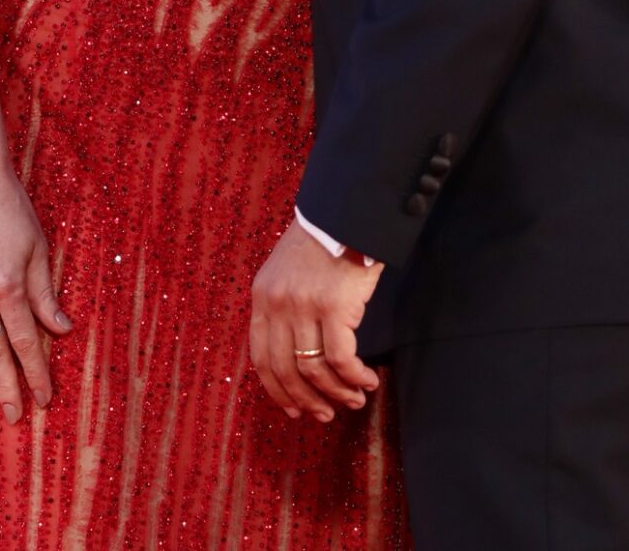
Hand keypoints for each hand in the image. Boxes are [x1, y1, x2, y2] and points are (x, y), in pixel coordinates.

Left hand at [250, 221, 380, 423]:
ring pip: (316, 371)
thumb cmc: (321, 242)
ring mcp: (304, 307)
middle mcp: (278, 305)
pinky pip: (342, 359)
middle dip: (307, 401)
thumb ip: (282, 307)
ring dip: (337, 393)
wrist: (345, 213)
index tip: (294, 411)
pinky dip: (355, 378)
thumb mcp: (285, 271)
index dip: (278, 392)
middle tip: (326, 416)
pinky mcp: (335, 308)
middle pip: (287, 371)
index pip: (262, 359)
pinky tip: (367, 381)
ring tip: (355, 400)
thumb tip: (293, 355)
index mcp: (262, 298)